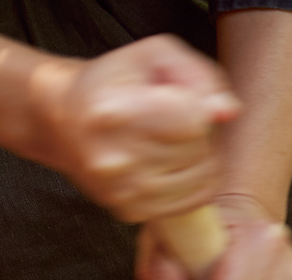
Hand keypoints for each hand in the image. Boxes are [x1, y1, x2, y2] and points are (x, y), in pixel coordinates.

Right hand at [25, 35, 238, 221]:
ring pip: (200, 179)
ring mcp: (123, 191)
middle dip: (200, 134)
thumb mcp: (153, 56)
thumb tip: (227, 112)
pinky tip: (173, 166)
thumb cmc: (112, 84)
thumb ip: (198, 77)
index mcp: (118, 113)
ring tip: (174, 143)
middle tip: (176, 122)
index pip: (194, 120)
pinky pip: (189, 203)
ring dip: (199, 160)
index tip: (185, 101)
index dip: (200, 108)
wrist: (63, 121)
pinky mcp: (130, 211)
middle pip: (198, 150)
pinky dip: (192, 184)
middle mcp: (117, 159)